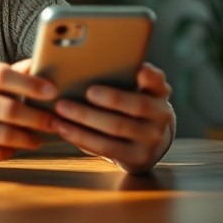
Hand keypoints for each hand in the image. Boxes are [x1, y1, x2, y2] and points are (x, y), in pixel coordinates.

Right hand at [0, 60, 57, 160]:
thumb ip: (10, 72)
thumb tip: (42, 65)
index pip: (1, 75)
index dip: (29, 84)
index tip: (52, 91)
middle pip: (6, 109)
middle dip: (36, 118)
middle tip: (54, 122)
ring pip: (1, 134)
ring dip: (27, 138)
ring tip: (40, 138)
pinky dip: (9, 151)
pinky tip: (18, 147)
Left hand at [51, 62, 174, 173]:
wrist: (147, 143)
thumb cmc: (129, 108)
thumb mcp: (136, 91)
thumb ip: (125, 77)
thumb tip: (90, 64)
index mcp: (158, 93)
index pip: (158, 82)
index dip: (151, 76)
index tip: (140, 70)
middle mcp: (161, 116)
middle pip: (135, 106)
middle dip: (110, 98)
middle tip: (82, 93)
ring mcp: (151, 140)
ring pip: (116, 128)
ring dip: (85, 119)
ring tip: (61, 110)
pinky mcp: (137, 158)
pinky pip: (106, 148)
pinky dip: (83, 138)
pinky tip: (64, 129)